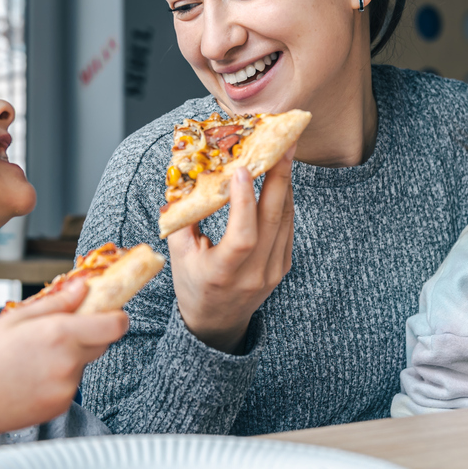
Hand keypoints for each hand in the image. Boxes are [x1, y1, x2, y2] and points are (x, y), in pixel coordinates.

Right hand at [0, 280, 127, 468]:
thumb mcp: (13, 320)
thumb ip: (55, 303)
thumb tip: (83, 287)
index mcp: (60, 334)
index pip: (116, 324)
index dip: (115, 315)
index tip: (105, 309)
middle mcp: (69, 362)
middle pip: (102, 342)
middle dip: (88, 333)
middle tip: (56, 332)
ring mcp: (67, 387)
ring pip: (83, 363)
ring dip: (69, 357)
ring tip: (31, 359)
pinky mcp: (61, 405)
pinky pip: (70, 383)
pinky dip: (57, 378)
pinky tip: (28, 378)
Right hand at [167, 149, 294, 352]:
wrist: (217, 322)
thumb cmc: (193, 285)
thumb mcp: (179, 255)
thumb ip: (182, 219)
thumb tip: (183, 178)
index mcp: (224, 274)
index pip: (243, 236)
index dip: (245, 202)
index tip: (243, 168)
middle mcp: (254, 274)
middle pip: (273, 221)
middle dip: (279, 178)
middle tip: (282, 145)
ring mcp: (273, 272)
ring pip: (285, 221)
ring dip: (285, 185)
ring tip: (284, 153)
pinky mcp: (283, 267)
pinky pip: (288, 228)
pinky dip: (285, 202)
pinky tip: (281, 180)